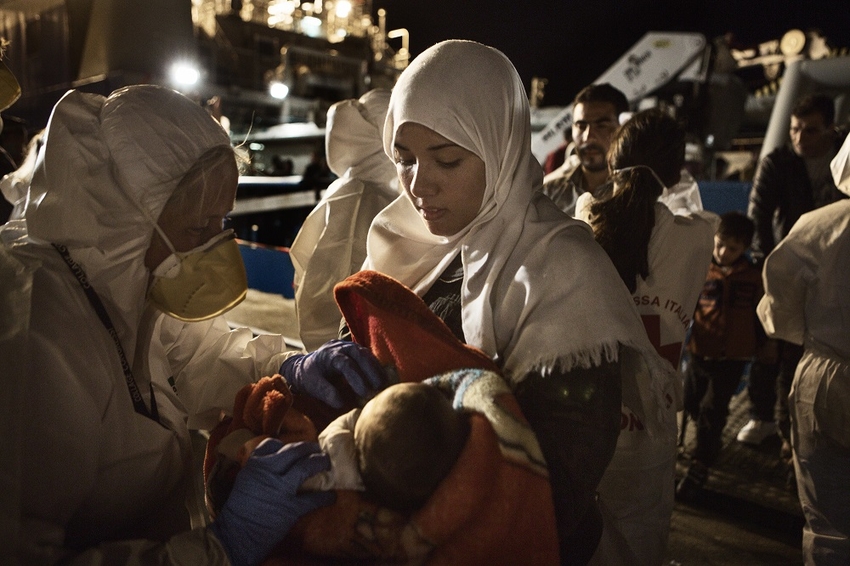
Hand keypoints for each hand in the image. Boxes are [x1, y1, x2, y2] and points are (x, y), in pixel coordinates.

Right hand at [210, 440, 334, 565]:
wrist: (235, 536)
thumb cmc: (239, 510)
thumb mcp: (244, 480)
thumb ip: (258, 469)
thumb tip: (275, 464)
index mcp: (255, 464)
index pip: (272, 444)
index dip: (285, 444)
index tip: (293, 447)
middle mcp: (268, 471)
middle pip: (294, 451)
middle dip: (309, 448)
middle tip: (317, 449)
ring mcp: (280, 488)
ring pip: (306, 466)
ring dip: (320, 462)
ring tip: (326, 463)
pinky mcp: (290, 507)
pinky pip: (313, 499)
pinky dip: (325, 497)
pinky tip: (331, 497)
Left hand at [280, 339, 387, 407]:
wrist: (306, 365)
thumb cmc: (310, 376)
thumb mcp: (313, 385)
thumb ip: (325, 393)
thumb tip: (341, 403)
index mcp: (329, 354)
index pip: (345, 364)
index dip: (356, 378)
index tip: (364, 393)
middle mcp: (341, 347)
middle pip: (359, 355)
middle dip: (371, 371)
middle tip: (379, 387)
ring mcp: (349, 346)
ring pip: (366, 354)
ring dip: (376, 368)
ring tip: (384, 384)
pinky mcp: (356, 350)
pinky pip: (368, 356)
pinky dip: (376, 366)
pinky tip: (383, 378)